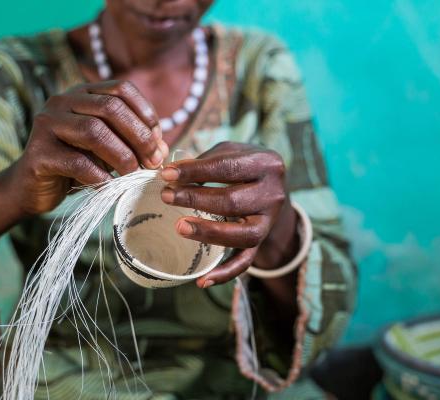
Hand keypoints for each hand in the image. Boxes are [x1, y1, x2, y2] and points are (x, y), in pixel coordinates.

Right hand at [7, 80, 168, 215]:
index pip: (121, 88)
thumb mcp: (110, 150)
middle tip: (153, 162)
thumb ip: (135, 144)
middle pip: (110, 108)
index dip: (145, 112)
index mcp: (82, 94)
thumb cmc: (77, 165)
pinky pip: (77, 162)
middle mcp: (62, 101)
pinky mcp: (38, 153)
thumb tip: (163, 148)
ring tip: (133, 174)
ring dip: (122, 155)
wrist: (32, 187)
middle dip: (139, 136)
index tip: (158, 140)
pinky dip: (100, 176)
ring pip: (93, 131)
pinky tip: (109, 186)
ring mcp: (46, 124)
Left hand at [160, 141, 296, 287]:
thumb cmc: (243, 165)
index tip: (166, 175)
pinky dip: (225, 273)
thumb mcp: (231, 151)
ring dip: (209, 233)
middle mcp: (274, 194)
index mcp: (267, 164)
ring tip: (180, 226)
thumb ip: (205, 160)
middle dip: (196, 199)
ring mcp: (270, 221)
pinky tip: (202, 281)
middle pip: (233, 201)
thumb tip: (171, 174)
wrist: (272, 185)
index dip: (195, 171)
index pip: (227, 167)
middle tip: (167, 197)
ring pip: (242, 235)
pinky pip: (246, 262)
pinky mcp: (263, 241)